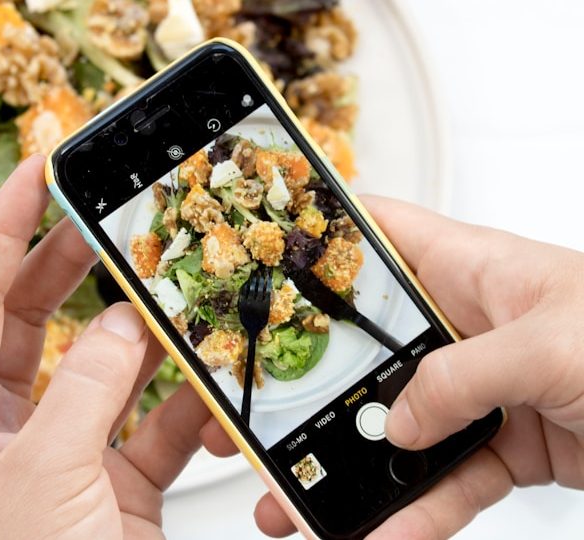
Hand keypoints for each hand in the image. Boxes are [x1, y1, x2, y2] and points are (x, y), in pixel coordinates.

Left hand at [0, 156, 214, 538]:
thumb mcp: (46, 479)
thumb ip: (87, 389)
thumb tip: (123, 323)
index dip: (2, 232)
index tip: (40, 178)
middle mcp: (13, 428)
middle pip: (38, 320)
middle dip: (73, 265)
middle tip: (110, 218)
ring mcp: (72, 450)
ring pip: (110, 367)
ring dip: (147, 335)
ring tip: (176, 294)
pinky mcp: (123, 479)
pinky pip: (160, 421)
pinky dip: (190, 403)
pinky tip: (213, 387)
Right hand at [201, 196, 583, 538]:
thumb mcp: (554, 345)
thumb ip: (464, 379)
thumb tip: (400, 423)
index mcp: (468, 269)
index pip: (376, 236)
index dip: (318, 239)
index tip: (263, 265)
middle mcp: (462, 324)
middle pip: (367, 351)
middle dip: (311, 386)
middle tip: (261, 418)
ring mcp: (477, 387)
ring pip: (397, 427)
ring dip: (352, 467)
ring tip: (305, 504)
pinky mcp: (500, 442)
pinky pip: (444, 480)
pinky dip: (415, 512)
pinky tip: (386, 536)